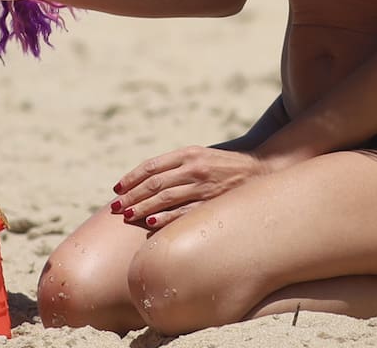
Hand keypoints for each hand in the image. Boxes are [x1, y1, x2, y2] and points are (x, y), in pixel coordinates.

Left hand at [109, 146, 263, 229]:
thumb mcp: (201, 157)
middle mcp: (193, 168)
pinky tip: (150, 224)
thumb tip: (147, 179)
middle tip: (115, 206)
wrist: (261, 172)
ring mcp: (203, 186)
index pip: (151, 166)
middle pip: (154, 183)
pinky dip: (165, 218)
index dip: (131, 178)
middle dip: (131, 195)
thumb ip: (177, 165)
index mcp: (188, 154)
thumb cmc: (225, 166)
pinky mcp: (212, 203)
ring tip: (126, 216)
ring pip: (164, 198)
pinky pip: (183, 213)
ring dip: (142, 208)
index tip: (117, 189)